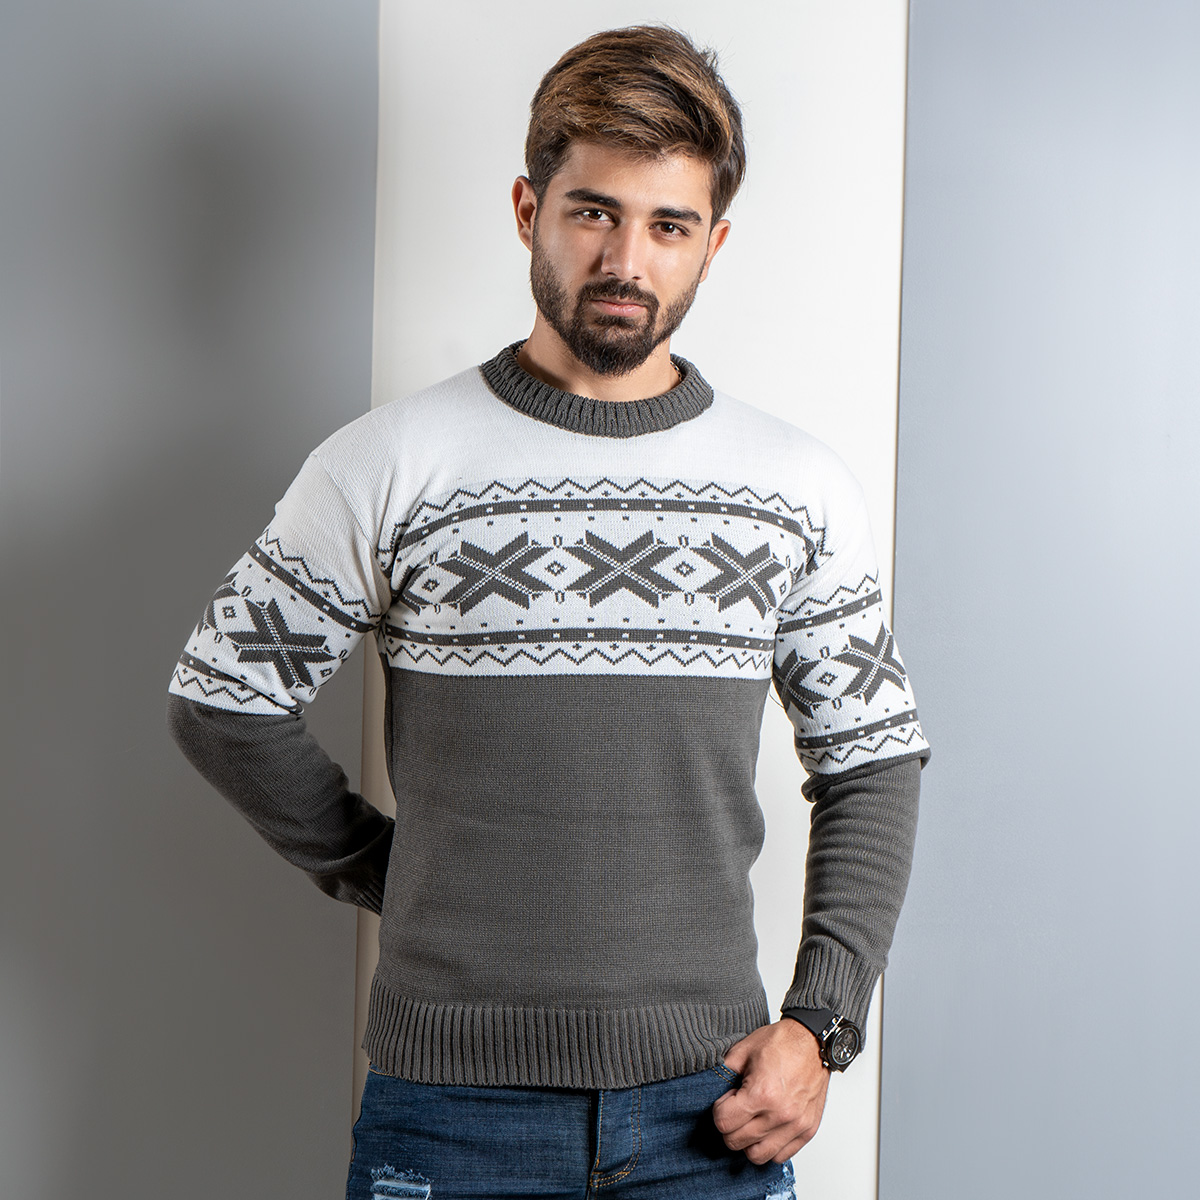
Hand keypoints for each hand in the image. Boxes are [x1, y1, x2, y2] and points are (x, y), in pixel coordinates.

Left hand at [711, 1019, 830, 1164]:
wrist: (813, 1040)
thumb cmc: (782, 1042)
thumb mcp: (743, 1050)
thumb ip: (724, 1072)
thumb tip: (711, 1089)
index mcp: (762, 1093)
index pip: (724, 1122)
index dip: (719, 1110)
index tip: (726, 1100)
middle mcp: (780, 1114)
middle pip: (736, 1142)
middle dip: (730, 1126)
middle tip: (737, 1109)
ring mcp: (796, 1125)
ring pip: (758, 1156)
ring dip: (748, 1141)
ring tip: (751, 1121)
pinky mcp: (808, 1130)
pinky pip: (781, 1156)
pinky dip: (770, 1146)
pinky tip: (767, 1127)